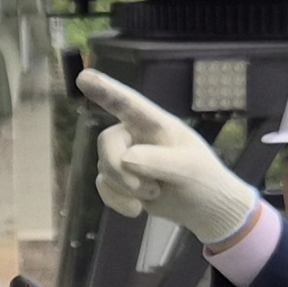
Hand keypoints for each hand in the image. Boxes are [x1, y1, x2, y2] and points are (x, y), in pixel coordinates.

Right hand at [78, 69, 265, 248]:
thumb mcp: (189, 169)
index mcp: (156, 124)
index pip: (128, 104)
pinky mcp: (120, 179)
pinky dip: (118, 201)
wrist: (203, 209)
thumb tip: (126, 158)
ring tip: (155, 192)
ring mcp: (126, 156)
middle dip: (120, 169)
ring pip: (104, 167)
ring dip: (127, 188)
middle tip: (151, 190)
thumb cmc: (203, 179)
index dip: (105, 89)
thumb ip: (159, 161)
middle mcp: (136, 134)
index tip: (84, 77)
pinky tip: (138, 209)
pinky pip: (102, 186)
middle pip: (107, 141)